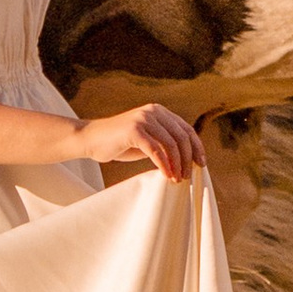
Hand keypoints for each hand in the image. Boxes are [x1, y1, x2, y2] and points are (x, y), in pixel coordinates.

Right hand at [66, 100, 204, 182]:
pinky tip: (167, 176)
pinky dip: (164, 165)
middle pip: (181, 137)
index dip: (196, 147)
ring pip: (171, 144)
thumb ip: (163, 143)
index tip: (201, 164)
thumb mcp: (147, 141)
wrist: (90, 140)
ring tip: (177, 179)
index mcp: (159, 112)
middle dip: (188, 159)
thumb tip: (186, 159)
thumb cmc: (119, 144)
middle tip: (188, 176)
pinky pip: (156, 150)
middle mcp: (153, 112)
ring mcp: (143, 119)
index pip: (186, 129)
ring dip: (177, 164)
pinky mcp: (134, 130)